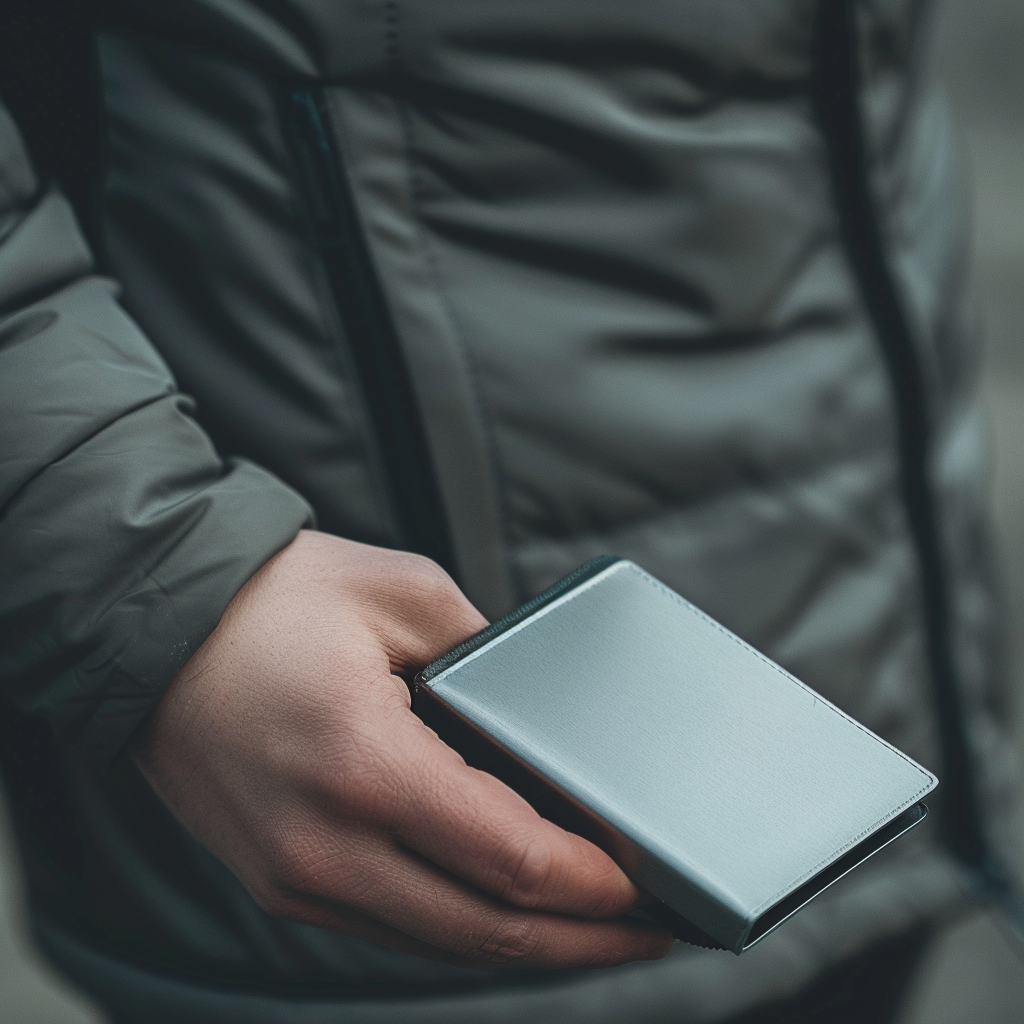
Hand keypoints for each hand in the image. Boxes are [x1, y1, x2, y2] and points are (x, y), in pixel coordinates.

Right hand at [132, 531, 671, 968]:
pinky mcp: (280, 882)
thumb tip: (533, 715)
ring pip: (439, 944)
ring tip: (591, 928)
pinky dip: (460, 928)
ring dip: (525, 945)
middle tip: (647, 931)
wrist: (153, 628)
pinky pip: (391, 928)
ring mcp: (295, 878)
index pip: (511, 861)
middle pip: (486, 931)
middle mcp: (325, 848)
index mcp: (364, 767)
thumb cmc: (270, 603)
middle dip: (581, 939)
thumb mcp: (402, 595)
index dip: (594, 885)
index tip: (646, 885)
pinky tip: (501, 908)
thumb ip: (487, 653)